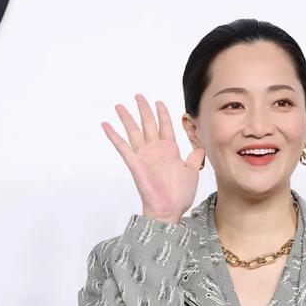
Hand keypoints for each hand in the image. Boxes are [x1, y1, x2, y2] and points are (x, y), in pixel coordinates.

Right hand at [101, 95, 205, 221]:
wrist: (168, 209)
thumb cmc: (179, 195)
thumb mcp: (192, 173)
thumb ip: (194, 158)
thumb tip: (200, 147)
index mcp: (170, 150)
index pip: (164, 126)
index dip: (162, 114)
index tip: (158, 102)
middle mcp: (155, 150)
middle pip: (148, 123)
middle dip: (143, 109)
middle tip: (138, 96)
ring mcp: (144, 155)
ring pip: (133, 131)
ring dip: (126, 118)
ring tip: (120, 106)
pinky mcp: (134, 163)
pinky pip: (122, 146)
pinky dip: (113, 135)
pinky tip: (105, 125)